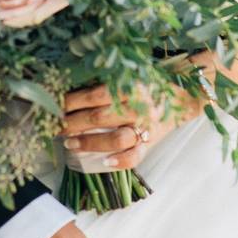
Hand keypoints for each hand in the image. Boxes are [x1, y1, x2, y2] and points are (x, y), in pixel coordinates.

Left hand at [61, 84, 202, 169]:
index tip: (54, 105)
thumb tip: (70, 84)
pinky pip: (135, 156)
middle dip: (71, 123)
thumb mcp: (130, 75)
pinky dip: (120, 161)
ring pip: (114, 139)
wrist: (184, 97)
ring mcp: (145, 126)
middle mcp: (137, 106)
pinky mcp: (151, 142)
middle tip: (54, 126)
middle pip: (98, 117)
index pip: (93, 94)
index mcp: (129, 86)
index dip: (70, 102)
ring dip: (89, 142)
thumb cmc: (149, 84)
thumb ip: (107, 79)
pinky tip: (104, 163)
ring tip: (69, 144)